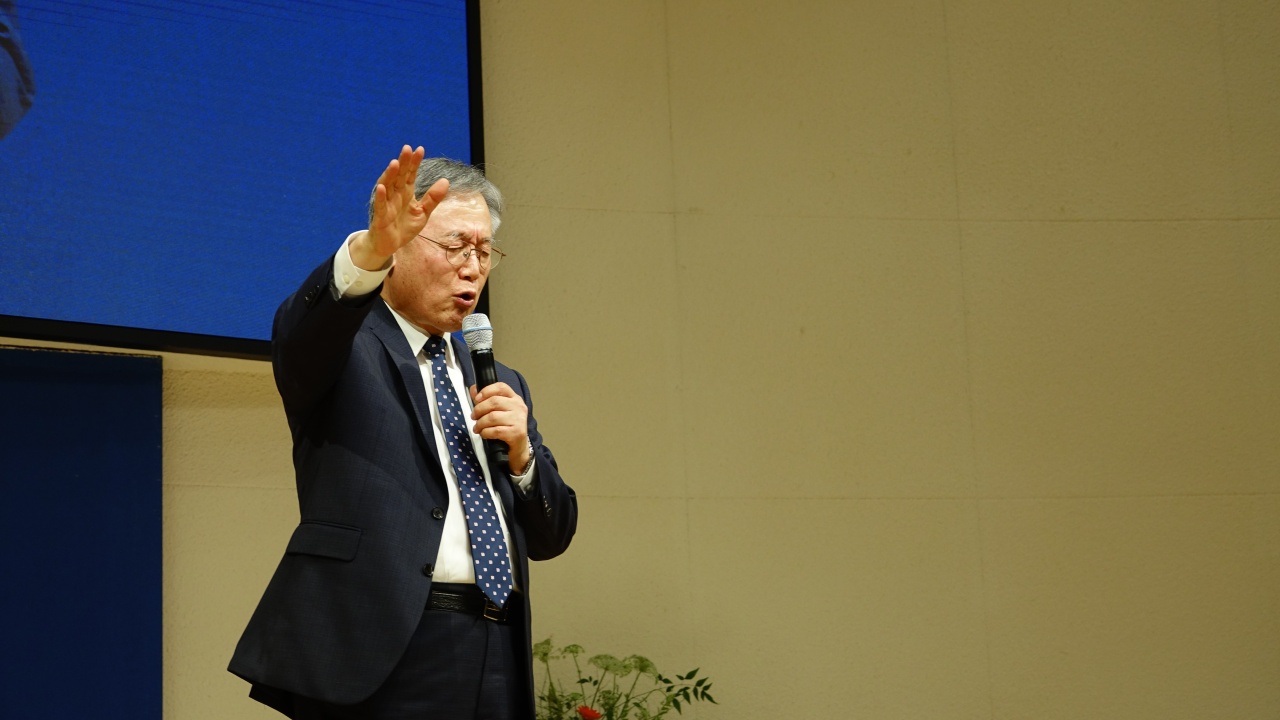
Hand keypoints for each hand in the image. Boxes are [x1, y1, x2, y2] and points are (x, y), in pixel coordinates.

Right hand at [349, 145, 449, 270]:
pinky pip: (380, 205)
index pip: (410, 174)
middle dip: (403, 163)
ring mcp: (387, 204)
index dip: (414, 163)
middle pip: (399, 176)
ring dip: (390, 175)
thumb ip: (433, 198)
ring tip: (394, 163)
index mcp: (406, 192)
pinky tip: (383, 187)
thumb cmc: (404, 227)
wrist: (390, 245)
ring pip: (387, 187)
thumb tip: (446, 181)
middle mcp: (395, 195)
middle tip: (407, 148)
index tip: (420, 149)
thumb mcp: (423, 213)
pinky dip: (381, 197)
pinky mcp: (380, 217)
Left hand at [469, 383, 530, 473]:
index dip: (486, 391)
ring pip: (493, 417)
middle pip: (494, 402)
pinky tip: (484, 434)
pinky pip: (495, 430)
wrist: (519, 447)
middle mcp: (519, 406)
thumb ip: (486, 399)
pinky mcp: (517, 433)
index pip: (501, 387)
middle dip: (479, 409)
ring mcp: (519, 420)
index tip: (477, 399)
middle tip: (473, 417)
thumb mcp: (498, 411)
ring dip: (480, 423)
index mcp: (515, 398)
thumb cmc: (507, 427)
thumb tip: (473, 389)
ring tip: (477, 428)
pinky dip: (485, 432)